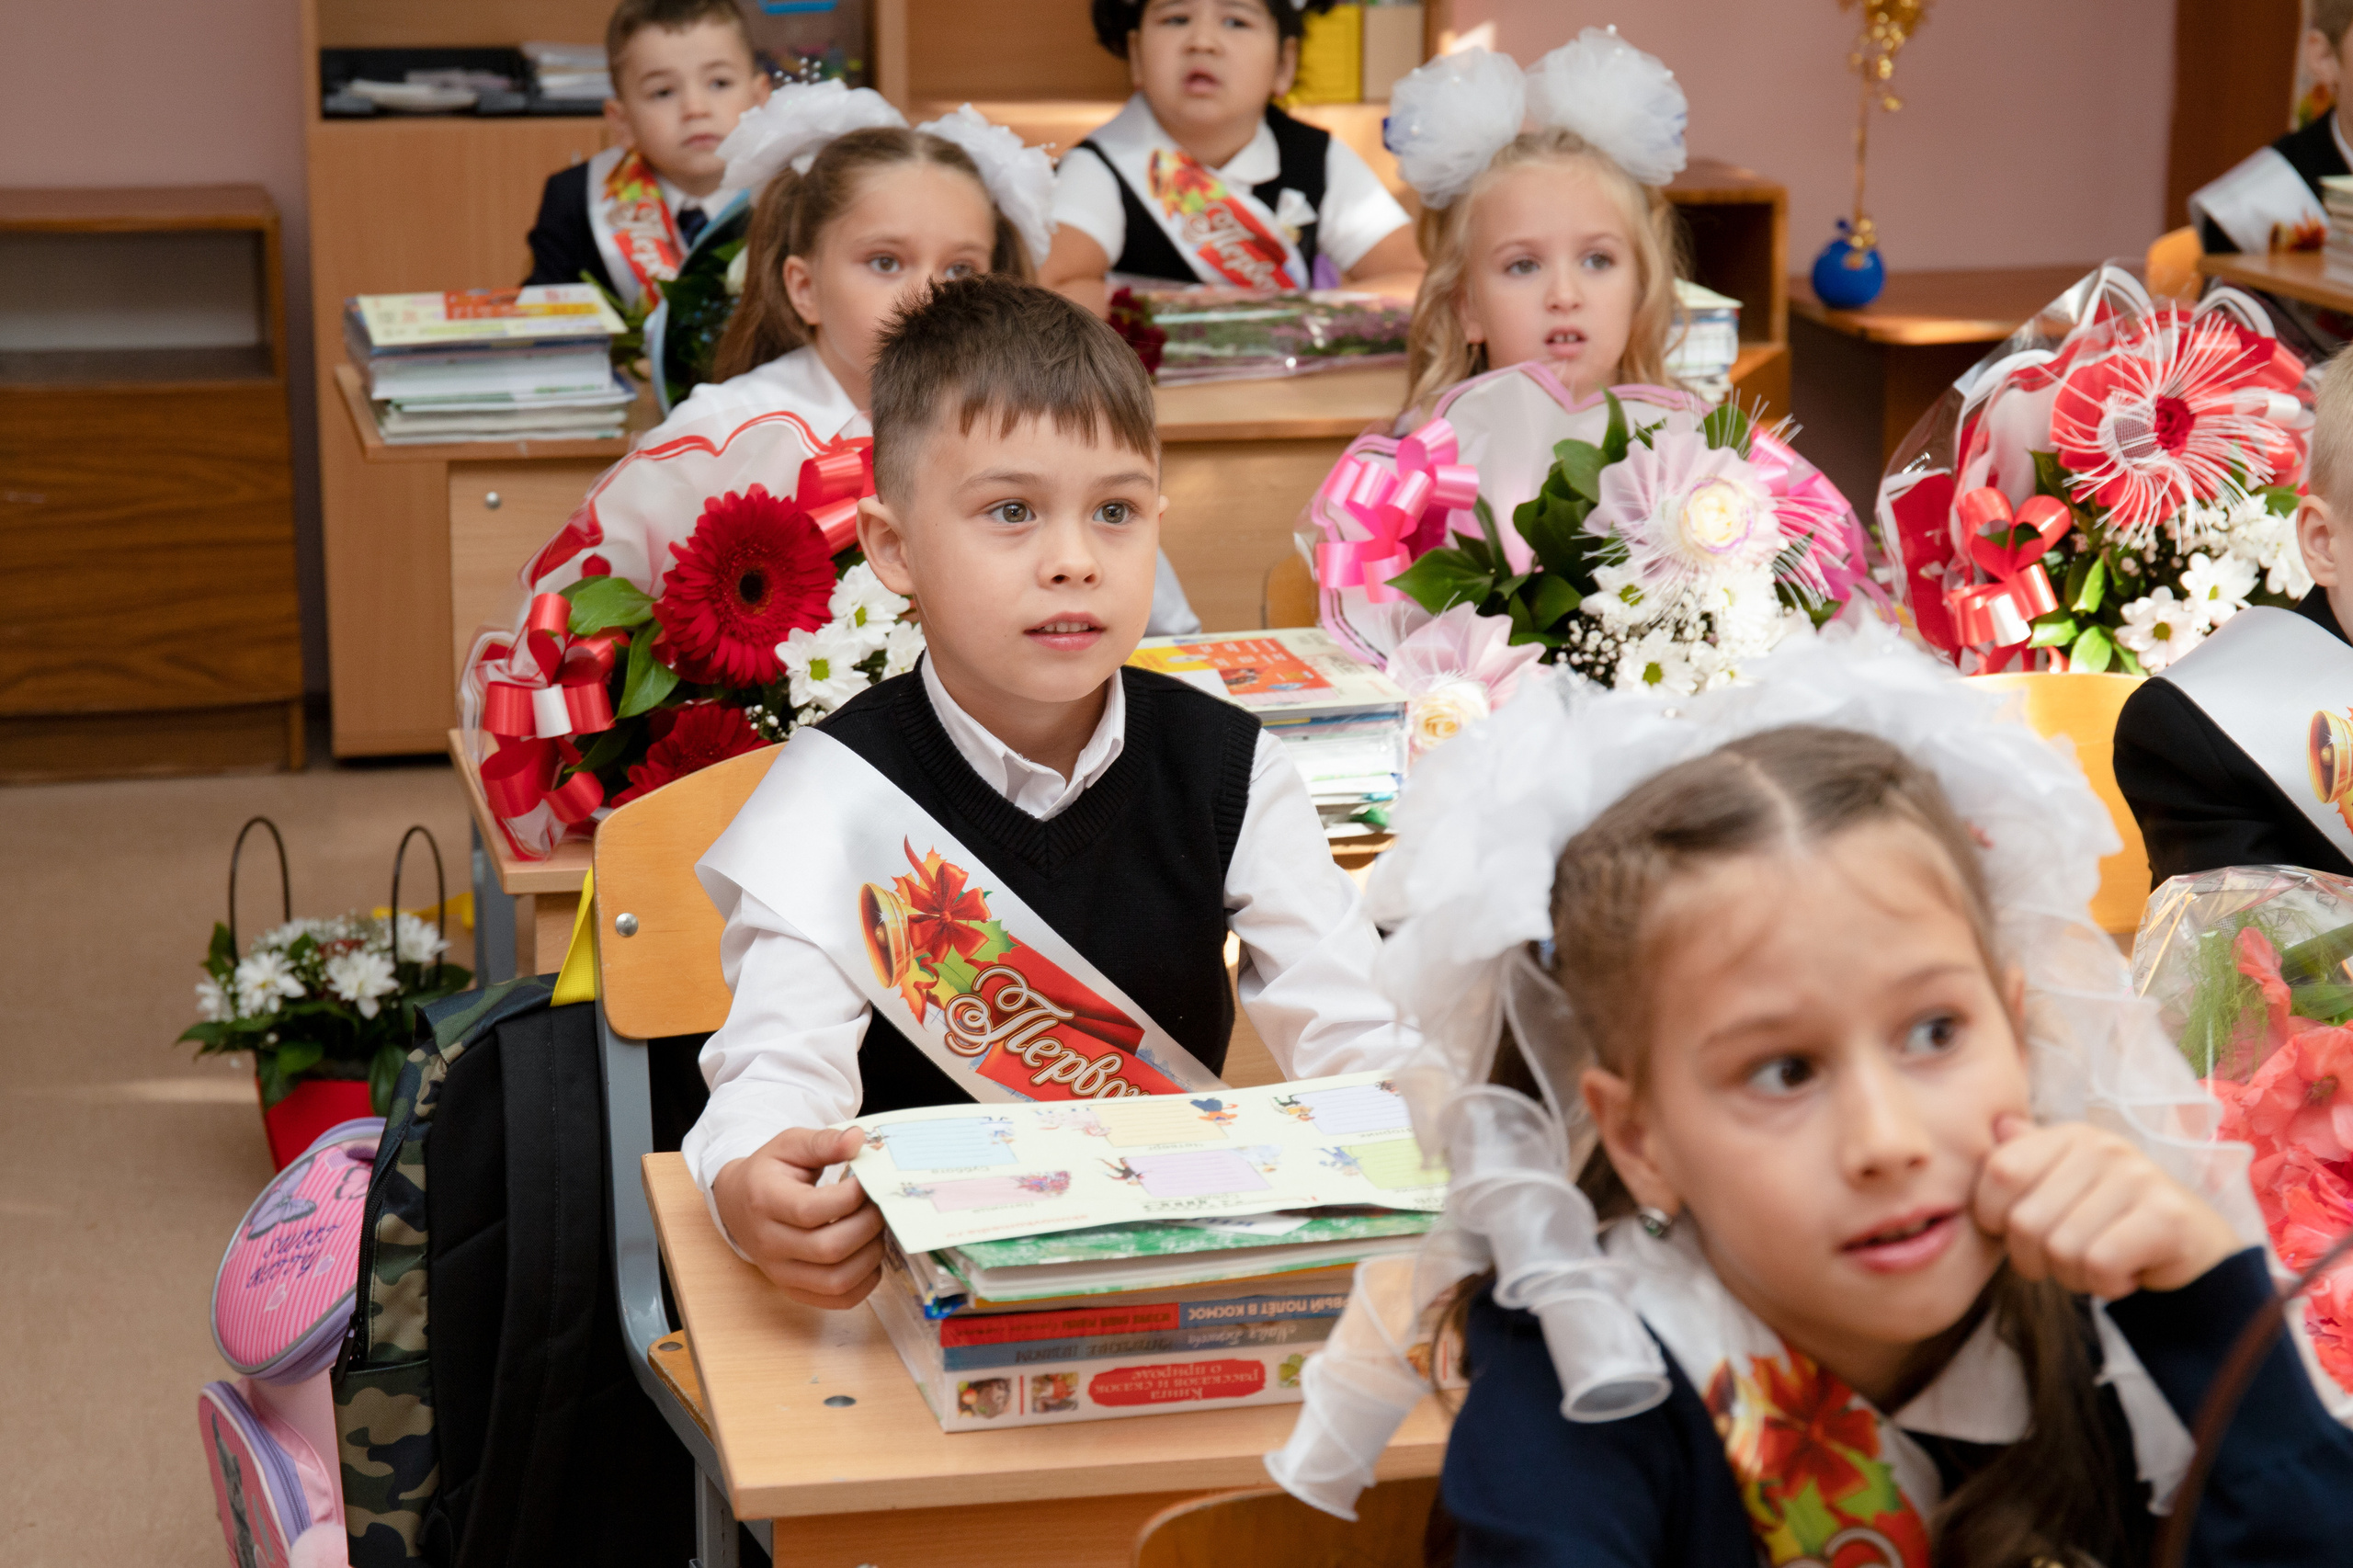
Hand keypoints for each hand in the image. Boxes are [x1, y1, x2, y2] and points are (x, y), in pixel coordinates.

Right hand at [712, 1126, 885, 1308]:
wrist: (739, 1202)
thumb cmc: (769, 1172)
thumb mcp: (790, 1145)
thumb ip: (823, 1141)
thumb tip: (857, 1139)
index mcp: (764, 1201)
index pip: (811, 1210)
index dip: (850, 1197)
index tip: (868, 1181)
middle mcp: (769, 1243)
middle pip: (829, 1249)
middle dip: (868, 1225)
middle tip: (880, 1205)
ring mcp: (780, 1272)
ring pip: (837, 1280)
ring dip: (871, 1255)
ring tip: (877, 1228)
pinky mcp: (794, 1289)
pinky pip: (838, 1299)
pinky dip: (865, 1282)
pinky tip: (870, 1254)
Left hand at [1972, 1114, 2240, 1298]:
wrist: (2190, 1247)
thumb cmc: (2110, 1219)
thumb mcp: (2064, 1185)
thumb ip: (2026, 1159)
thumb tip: (1999, 1125)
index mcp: (2069, 1135)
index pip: (1999, 1171)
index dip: (1992, 1215)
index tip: (2015, 1231)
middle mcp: (2102, 1147)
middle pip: (2025, 1220)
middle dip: (2034, 1258)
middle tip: (2065, 1259)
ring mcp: (2137, 1178)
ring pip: (2061, 1249)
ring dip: (2073, 1276)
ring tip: (2097, 1265)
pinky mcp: (2166, 1216)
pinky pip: (2099, 1265)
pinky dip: (2104, 1284)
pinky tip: (2122, 1275)